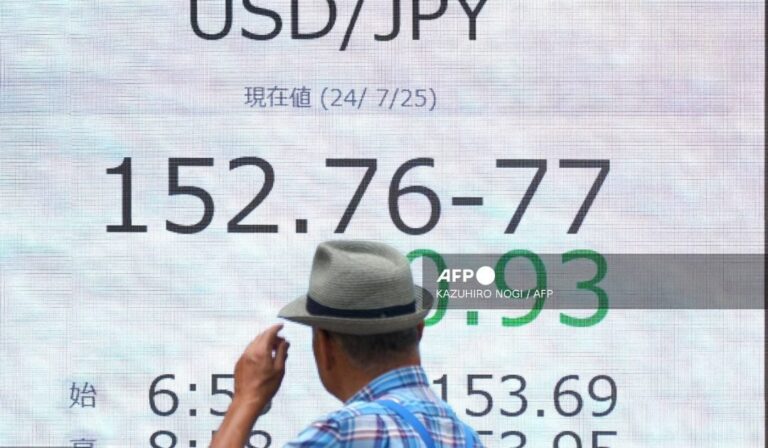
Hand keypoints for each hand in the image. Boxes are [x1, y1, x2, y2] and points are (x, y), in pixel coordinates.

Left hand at [211, 324, 288, 447]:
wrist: (248, 400)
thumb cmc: (266, 387)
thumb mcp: (279, 369)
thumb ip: (282, 353)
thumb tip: (284, 342)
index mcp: (261, 351)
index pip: (269, 333)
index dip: (276, 328)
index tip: (282, 326)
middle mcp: (250, 351)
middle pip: (261, 337)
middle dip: (271, 336)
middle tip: (281, 342)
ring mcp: (243, 357)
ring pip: (255, 343)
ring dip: (264, 343)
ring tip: (274, 351)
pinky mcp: (239, 363)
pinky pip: (249, 351)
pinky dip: (258, 350)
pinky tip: (264, 358)